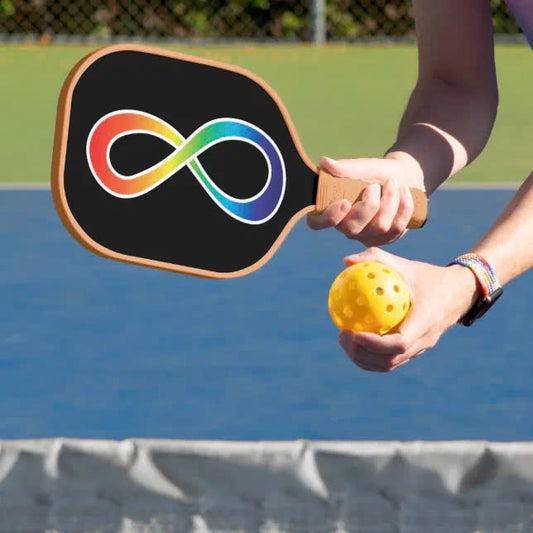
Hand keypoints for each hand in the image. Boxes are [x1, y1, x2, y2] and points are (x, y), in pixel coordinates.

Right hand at [307, 155, 422, 245]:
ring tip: (393, 183)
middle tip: (375, 186)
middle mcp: (346, 227)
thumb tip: (325, 162)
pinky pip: (397, 228)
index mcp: (332, 209)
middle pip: (352, 229)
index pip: (316, 223)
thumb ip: (345, 167)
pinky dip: (404, 206)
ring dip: (390, 200)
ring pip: (379, 227)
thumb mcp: (364, 167)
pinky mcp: (386, 239)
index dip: (328, 217)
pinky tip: (404, 192)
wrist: (405, 177)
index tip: (344, 201)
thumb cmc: (377, 172)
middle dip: (369, 206)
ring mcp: (366, 236)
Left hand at [338, 247, 479, 371]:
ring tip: (343, 339)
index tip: (355, 333)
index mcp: (425, 322)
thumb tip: (346, 261)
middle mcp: (424, 341)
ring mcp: (419, 349)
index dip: (375, 344)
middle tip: (342, 335)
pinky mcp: (413, 351)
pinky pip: (389, 359)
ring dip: (363, 358)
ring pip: (388, 364)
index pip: (400, 343)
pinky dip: (370, 354)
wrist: (457, 293)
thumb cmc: (428, 277)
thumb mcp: (405, 264)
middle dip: (362, 354)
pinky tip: (353, 338)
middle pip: (390, 360)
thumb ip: (376, 259)